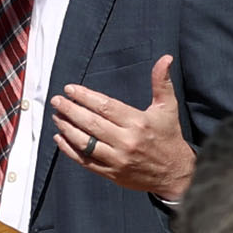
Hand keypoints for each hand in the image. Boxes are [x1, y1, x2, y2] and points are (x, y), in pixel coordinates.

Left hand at [51, 56, 194, 197]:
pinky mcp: (112, 173)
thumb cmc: (169, 137)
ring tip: (57, 117)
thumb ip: (161, 82)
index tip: (70, 89)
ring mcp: (117, 159)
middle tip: (57, 101)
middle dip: (70, 110)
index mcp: (138, 122)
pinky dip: (69, 150)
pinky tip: (60, 139)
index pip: (105, 106)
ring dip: (67, 129)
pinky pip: (85, 161)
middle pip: (91, 123)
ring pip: (85, 143)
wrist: (175, 174)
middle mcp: (126, 141)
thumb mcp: (168, 108)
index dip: (85, 97)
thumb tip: (165, 58)